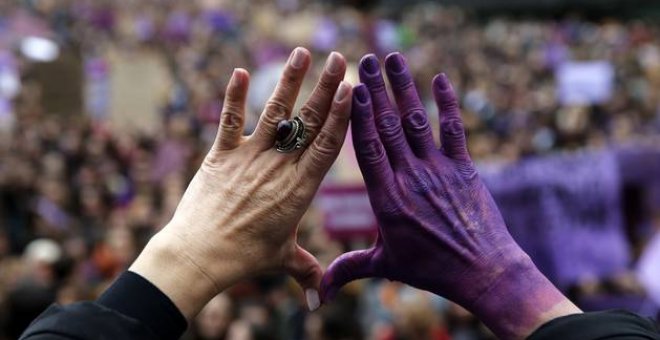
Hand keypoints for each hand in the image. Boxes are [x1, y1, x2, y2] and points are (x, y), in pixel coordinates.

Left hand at [130, 47, 351, 317]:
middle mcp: (280, 167)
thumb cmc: (244, 258)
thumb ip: (307, 272)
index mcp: (301, 189)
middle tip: (340, 59)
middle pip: (309, 121)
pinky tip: (240, 71)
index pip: (328, 145)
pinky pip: (230, 121)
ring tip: (303, 52)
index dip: (342, 116)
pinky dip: (234, 96)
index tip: (353, 91)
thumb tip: (320, 303)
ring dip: (290, 80)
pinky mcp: (221, 155)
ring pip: (276, 113)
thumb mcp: (282, 260)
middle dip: (326, 87)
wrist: (199, 255)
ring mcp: (250, 158)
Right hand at [320, 53, 579, 338]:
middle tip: (365, 60)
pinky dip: (448, 104)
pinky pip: (454, 130)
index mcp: (386, 199)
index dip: (359, 115)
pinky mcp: (463, 169)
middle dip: (377, 91)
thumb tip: (318, 292)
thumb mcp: (385, 265)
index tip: (352, 89)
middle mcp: (410, 178)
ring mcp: (438, 171)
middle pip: (388, 127)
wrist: (482, 272)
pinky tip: (440, 79)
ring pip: (417, 122)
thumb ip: (349, 269)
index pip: (367, 149)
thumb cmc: (431, 269)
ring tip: (393, 59)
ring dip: (405, 88)